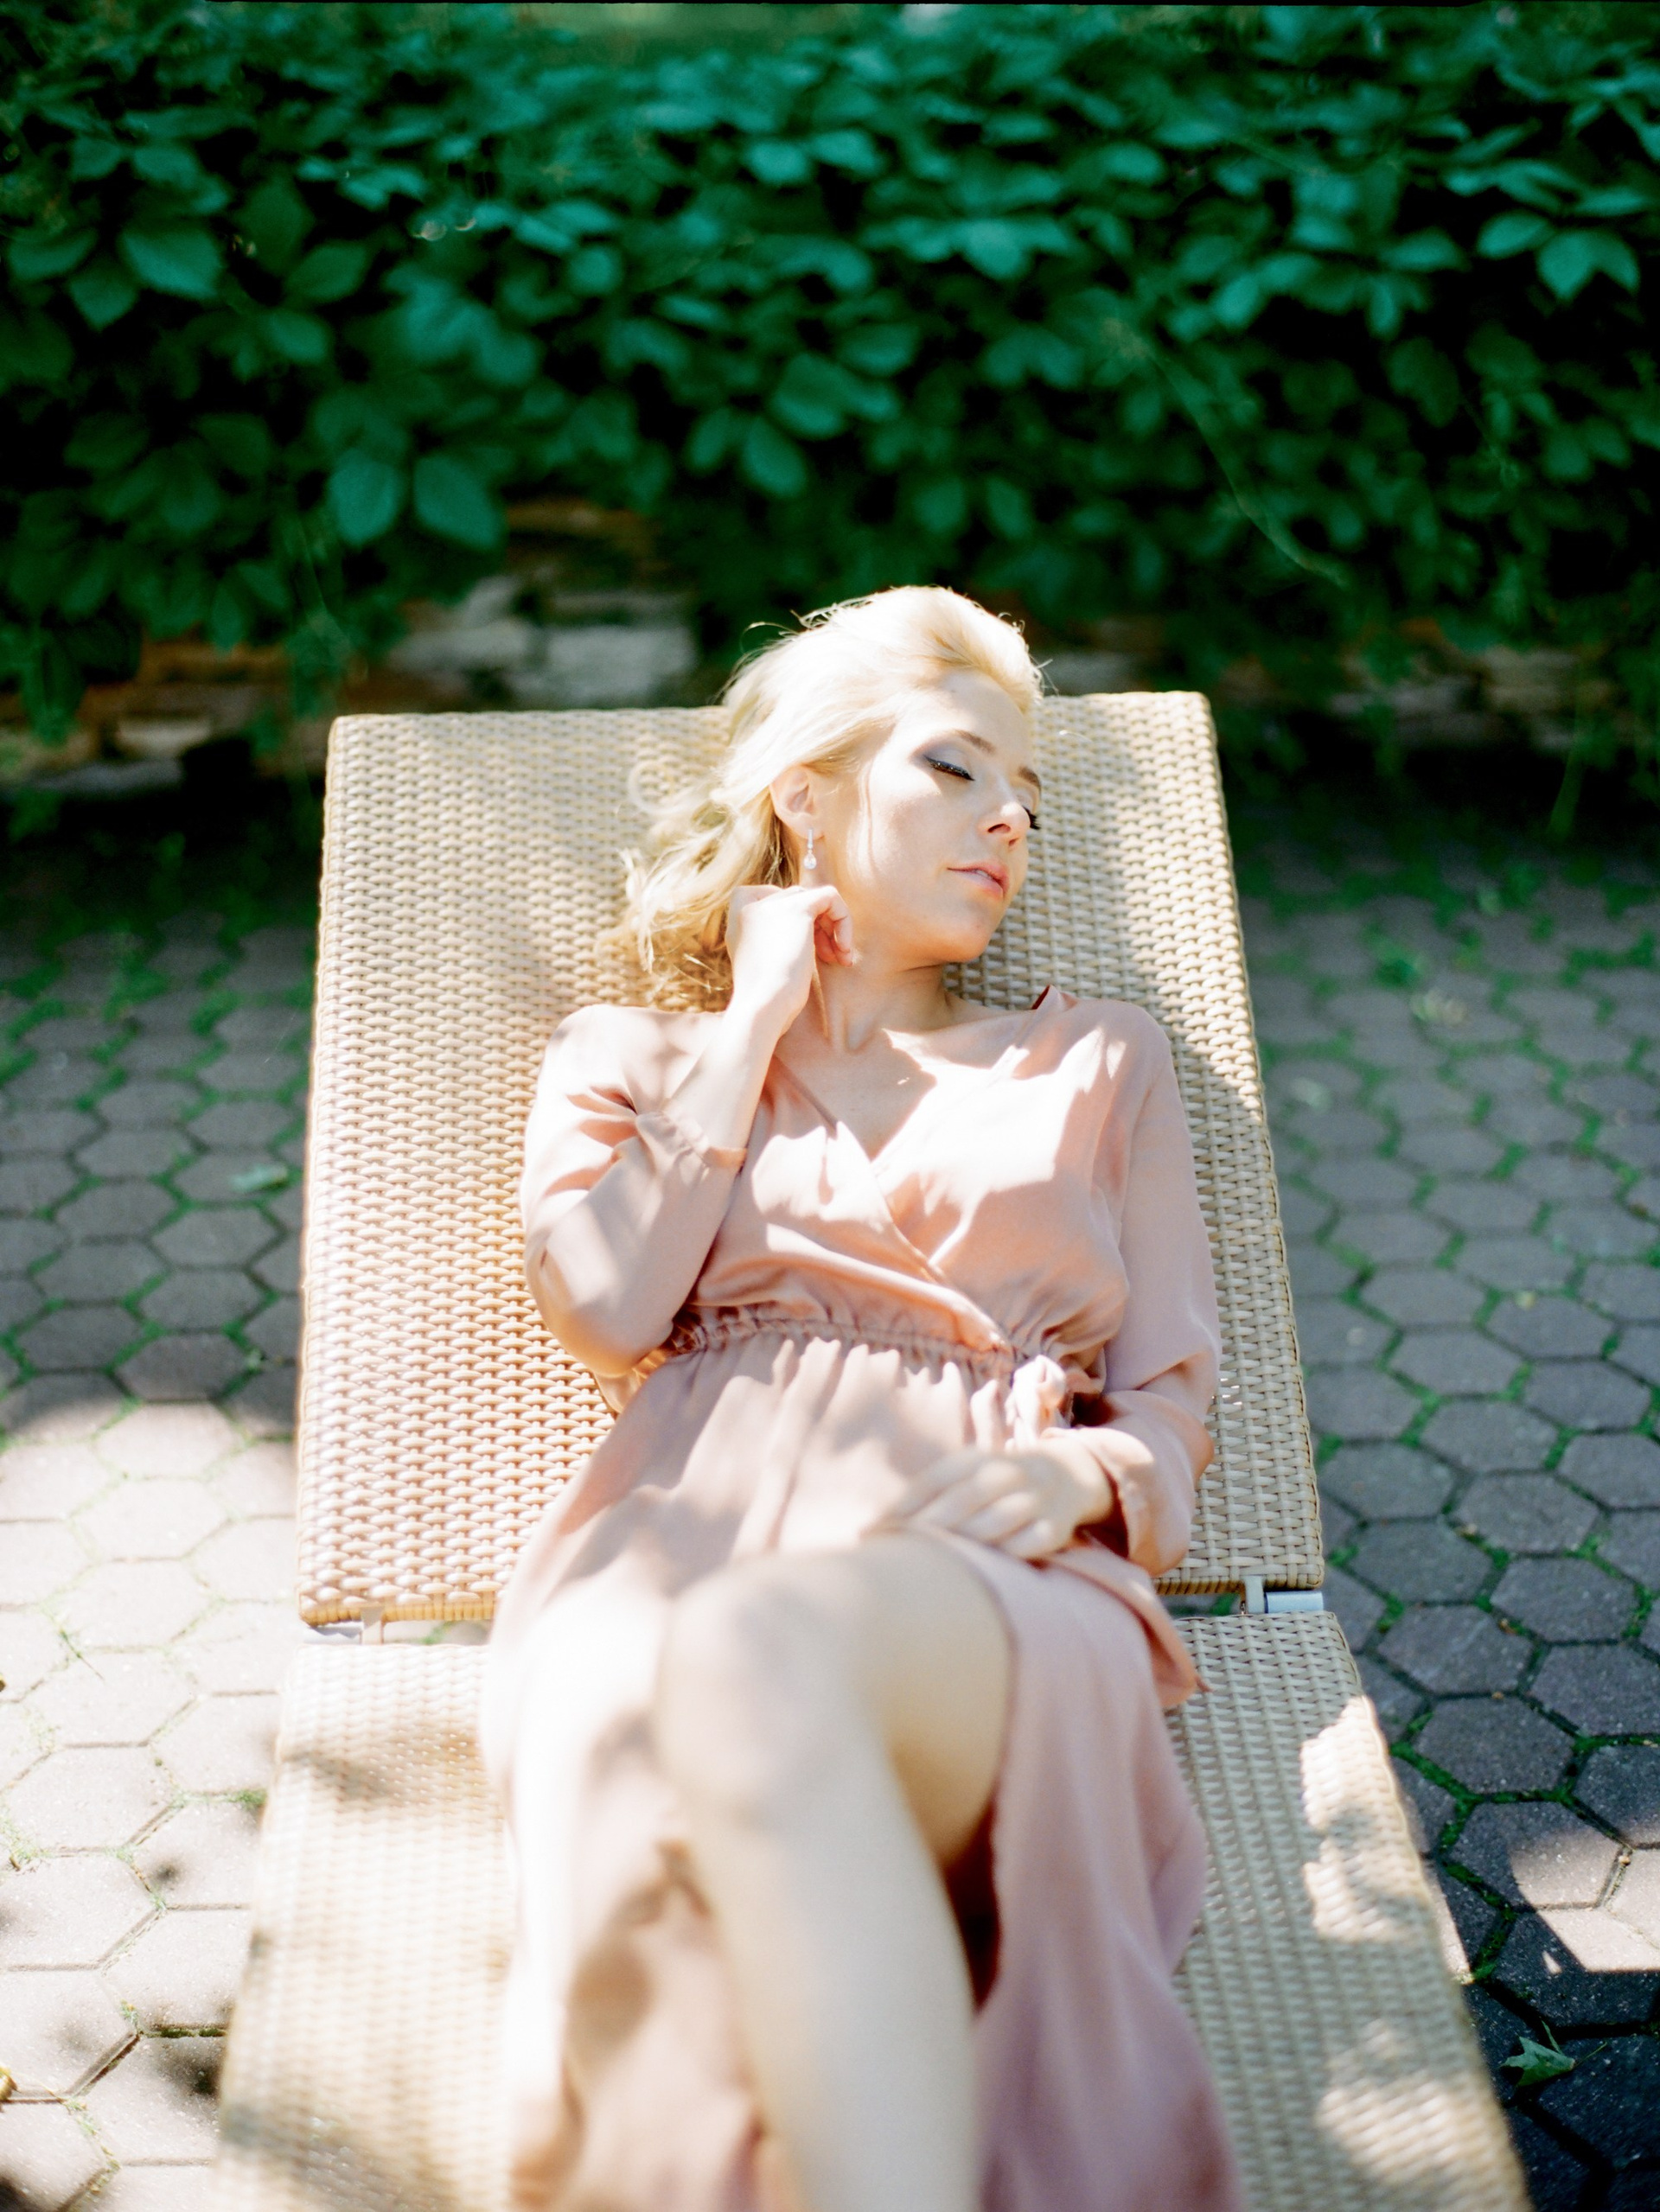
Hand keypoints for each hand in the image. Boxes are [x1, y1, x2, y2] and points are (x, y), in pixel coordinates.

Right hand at [725, 880, 852, 1036]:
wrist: (763, 1006)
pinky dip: (844, 920)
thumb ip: (773, 936)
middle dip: (819, 928)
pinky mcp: (797, 908)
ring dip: (833, 928)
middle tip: (830, 957)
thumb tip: (805, 925)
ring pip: (814, 898)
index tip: (808, 945)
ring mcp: (772, 904)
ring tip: (840, 958)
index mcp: (737, 916)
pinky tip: (844, 950)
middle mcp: (750, 904)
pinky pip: (830, 897)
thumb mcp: (763, 961)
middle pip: (796, 899)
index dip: (796, 919)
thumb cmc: (767, 997)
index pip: (773, 899)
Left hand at [882, 1447, 1111, 1561]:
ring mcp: (1034, 1498)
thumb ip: (926, 1495)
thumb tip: (869, 1528)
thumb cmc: (995, 1485)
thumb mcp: (965, 1475)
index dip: (903, 1506)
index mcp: (977, 1458)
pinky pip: (1027, 1545)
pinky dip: (1003, 1555)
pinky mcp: (1054, 1527)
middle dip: (928, 1527)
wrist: (1065, 1477)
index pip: (934, 1479)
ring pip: (995, 1521)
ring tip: (932, 1567)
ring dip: (964, 1543)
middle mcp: (1007, 1472)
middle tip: (898, 1554)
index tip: (872, 1532)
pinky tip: (981, 1571)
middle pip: (962, 1499)